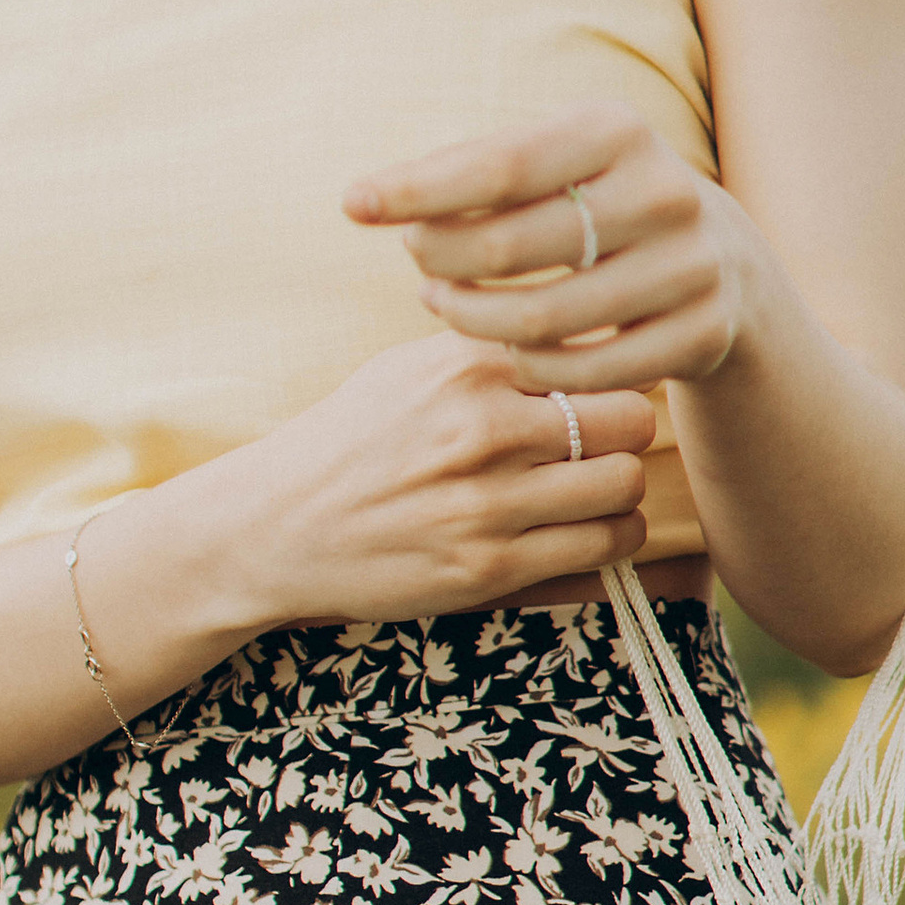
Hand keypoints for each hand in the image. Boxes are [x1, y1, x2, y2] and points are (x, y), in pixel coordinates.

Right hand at [224, 333, 653, 623]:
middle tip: (610, 442)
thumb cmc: (351, 442)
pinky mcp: (489, 569)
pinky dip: (610, 537)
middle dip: (628, 430)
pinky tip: (585, 528)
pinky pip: (601, 548)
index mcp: (467, 367)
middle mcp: (483, 430)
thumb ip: (492, 353)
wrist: (274, 526)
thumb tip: (584, 335)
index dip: (610, 370)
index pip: (595, 352)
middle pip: (629, 420)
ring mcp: (488, 504)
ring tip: (598, 488)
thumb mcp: (410, 369)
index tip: (600, 386)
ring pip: (624, 486)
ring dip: (623, 489)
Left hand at [346, 111, 760, 396]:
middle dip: (442, 261)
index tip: (353, 204)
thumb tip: (367, 200)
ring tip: (444, 305)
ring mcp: (689, 268)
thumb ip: (473, 172)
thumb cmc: (600, 205)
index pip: (499, 165)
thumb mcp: (559, 165)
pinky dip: (529, 366)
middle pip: (511, 245)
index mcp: (619, 132)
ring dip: (472, 319)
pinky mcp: (700, 334)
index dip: (419, 189)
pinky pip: (582, 371)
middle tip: (418, 268)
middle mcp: (664, 193)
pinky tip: (506, 349)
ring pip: (542, 319)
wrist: (726, 265)